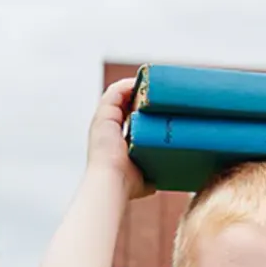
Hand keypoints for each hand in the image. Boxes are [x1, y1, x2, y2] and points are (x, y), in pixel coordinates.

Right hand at [88, 79, 151, 198]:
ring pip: (119, 95)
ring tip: (154, 83)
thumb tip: (161, 181)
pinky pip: (116, 92)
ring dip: (136, 87)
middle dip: (141, 97)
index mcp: (115, 141)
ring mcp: (104, 120)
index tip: (160, 108)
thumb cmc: (128, 184)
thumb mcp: (145, 179)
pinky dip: (128, 85)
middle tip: (161, 93)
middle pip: (124, 104)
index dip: (142, 111)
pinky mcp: (104, 114)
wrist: (113, 181)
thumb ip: (151, 176)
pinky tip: (143, 82)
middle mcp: (107, 128)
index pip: (128, 120)